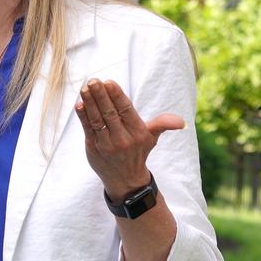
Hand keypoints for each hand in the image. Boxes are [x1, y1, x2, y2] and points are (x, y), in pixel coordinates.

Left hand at [75, 79, 183, 200]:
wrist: (126, 180)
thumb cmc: (138, 151)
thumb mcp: (153, 137)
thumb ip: (163, 124)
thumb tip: (181, 122)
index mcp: (137, 132)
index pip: (126, 110)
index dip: (117, 96)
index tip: (109, 82)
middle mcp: (123, 139)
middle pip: (110, 113)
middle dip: (101, 96)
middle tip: (94, 80)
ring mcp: (107, 144)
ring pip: (97, 120)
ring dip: (90, 103)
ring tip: (85, 88)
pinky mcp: (94, 148)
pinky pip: (88, 130)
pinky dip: (83, 117)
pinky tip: (79, 104)